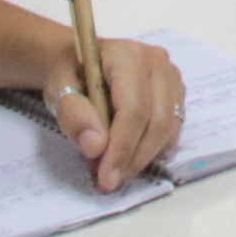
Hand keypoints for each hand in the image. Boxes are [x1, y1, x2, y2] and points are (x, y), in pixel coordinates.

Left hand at [51, 34, 182, 193]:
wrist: (81, 61)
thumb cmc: (69, 73)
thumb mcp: (59, 90)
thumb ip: (74, 116)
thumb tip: (96, 147)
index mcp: (129, 56)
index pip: (134, 108)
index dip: (122, 147)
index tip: (105, 178)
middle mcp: (158, 63)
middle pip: (157, 122)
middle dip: (133, 158)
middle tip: (108, 180)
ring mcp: (172, 78)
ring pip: (168, 130)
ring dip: (142, 157)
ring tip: (112, 167)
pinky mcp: (177, 93)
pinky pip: (172, 130)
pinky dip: (151, 149)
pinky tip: (127, 153)